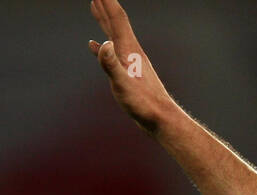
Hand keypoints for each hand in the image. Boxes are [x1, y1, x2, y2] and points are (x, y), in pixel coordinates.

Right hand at [87, 0, 173, 134]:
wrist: (162, 120)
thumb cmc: (143, 105)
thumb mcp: (123, 84)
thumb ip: (112, 65)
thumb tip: (102, 43)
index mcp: (129, 50)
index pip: (117, 18)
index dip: (107, 1)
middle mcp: (131, 52)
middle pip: (116, 22)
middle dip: (105, 4)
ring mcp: (131, 62)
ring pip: (115, 34)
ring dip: (105, 20)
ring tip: (95, 8)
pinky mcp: (130, 73)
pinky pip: (112, 53)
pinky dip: (102, 46)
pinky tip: (95, 46)